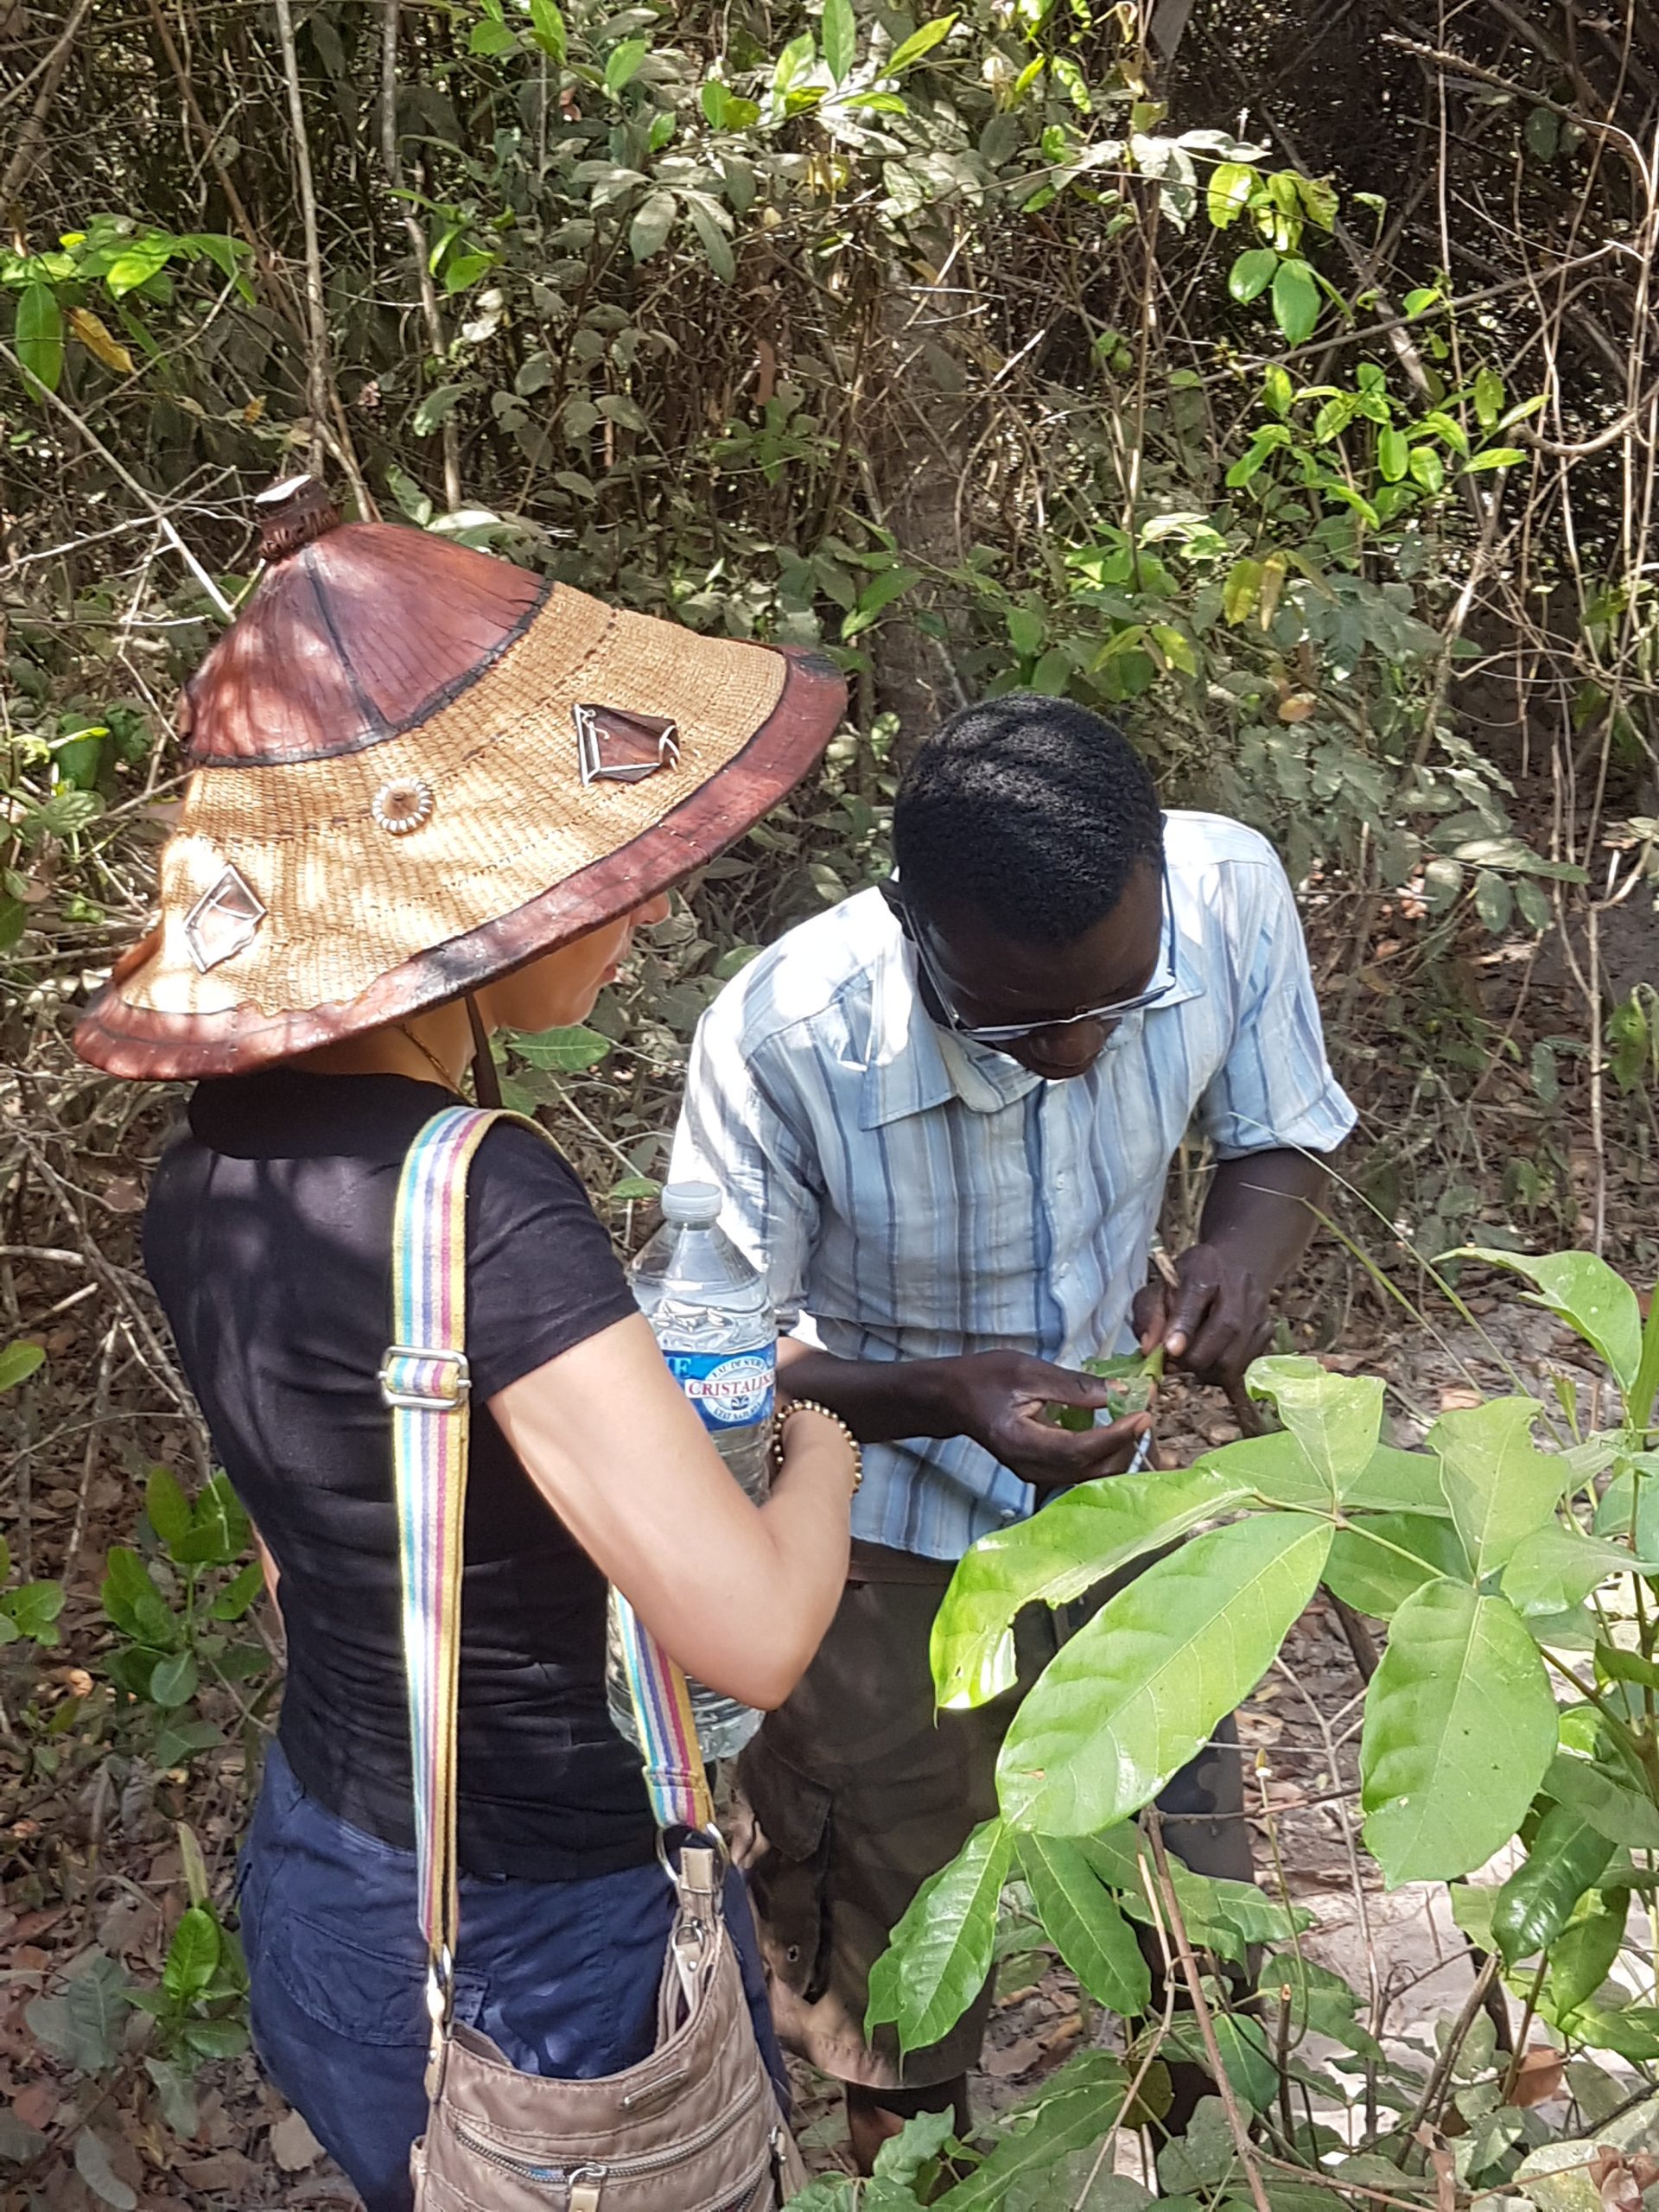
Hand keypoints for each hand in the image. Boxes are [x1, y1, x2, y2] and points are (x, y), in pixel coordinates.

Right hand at [935, 1350, 1150, 1491]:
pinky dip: (1105, 1456)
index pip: (1078, 1448)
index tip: (1143, 1415)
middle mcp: (1029, 1467)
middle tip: (1146, 1417)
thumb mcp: (1027, 1370)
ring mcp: (1035, 1474)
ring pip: (1089, 1476)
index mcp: (1021, 1442)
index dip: (1115, 1435)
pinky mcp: (1042, 1472)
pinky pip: (1082, 1472)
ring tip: (1138, 1425)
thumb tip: (1122, 1391)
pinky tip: (1120, 1436)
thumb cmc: (984, 1378)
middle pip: (1089, 1470)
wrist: (953, 1399)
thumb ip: (1074, 1385)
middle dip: (1124, 1446)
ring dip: (1119, 1454)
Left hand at [1132, 1242, 1272, 1387]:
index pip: (1196, 1295)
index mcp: (1204, 1267)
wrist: (1236, 1264)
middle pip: (1224, 1331)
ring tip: (1191, 1361)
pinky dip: (1223, 1372)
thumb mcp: (1162, 1285)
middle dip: (1192, 1358)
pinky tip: (1211, 1359)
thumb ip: (1149, 1313)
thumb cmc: (1191, 1279)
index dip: (1184, 1325)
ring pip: (1235, 1358)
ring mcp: (1258, 1310)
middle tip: (1174, 1362)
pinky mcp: (1267, 1330)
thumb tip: (1149, 1349)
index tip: (1170, 1349)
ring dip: (1207, 1371)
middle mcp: (1238, 1287)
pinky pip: (1244, 1366)